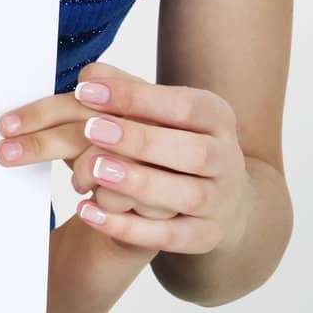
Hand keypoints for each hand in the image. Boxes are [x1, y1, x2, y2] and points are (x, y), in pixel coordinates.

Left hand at [0, 60, 250, 253]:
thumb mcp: (160, 110)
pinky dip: (127, 227)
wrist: (219, 197)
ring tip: (94, 170)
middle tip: (91, 129)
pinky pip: (169, 237)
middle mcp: (226, 159)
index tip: (87, 91)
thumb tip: (90, 76)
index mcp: (217, 118)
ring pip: (186, 196)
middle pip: (192, 152)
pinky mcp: (205, 236)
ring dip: (138, 183)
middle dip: (140, 140)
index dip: (136, 97)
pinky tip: (89, 211)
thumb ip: (124, 89)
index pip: (183, 105)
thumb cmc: (175, 141)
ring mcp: (219, 202)